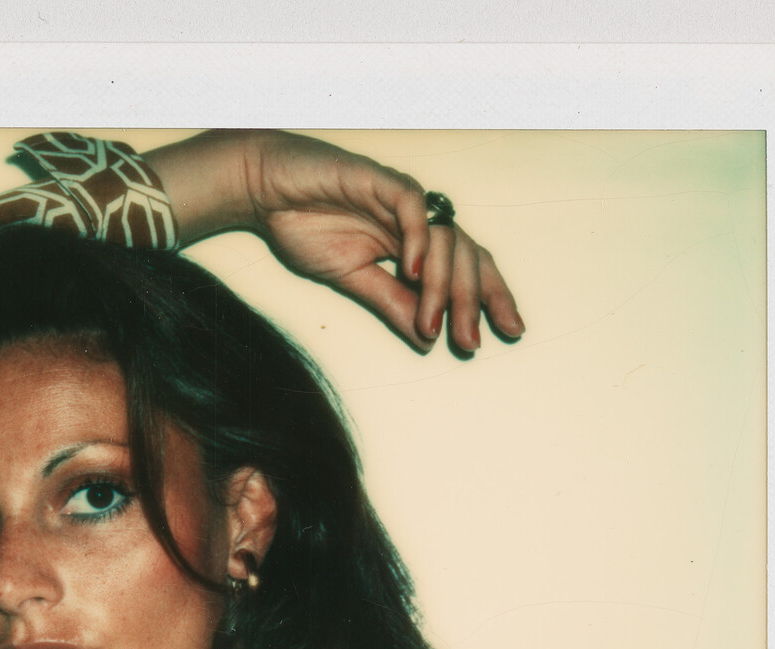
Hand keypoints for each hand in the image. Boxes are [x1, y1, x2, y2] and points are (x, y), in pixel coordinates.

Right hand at [146, 130, 524, 354]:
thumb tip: (428, 338)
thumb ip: (391, 303)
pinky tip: (413, 272)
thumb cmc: (306, 225)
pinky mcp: (380, 179)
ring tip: (435, 321)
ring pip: (443, 237)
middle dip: (472, 301)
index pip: (466, 268)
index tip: (508, 333)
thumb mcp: (354, 280)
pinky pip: (412, 207)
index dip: (490, 297)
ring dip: (442, 283)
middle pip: (465, 256)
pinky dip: (418, 238)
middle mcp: (419, 218)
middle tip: (470, 343)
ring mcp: (402, 197)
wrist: (265, 190)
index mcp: (417, 240)